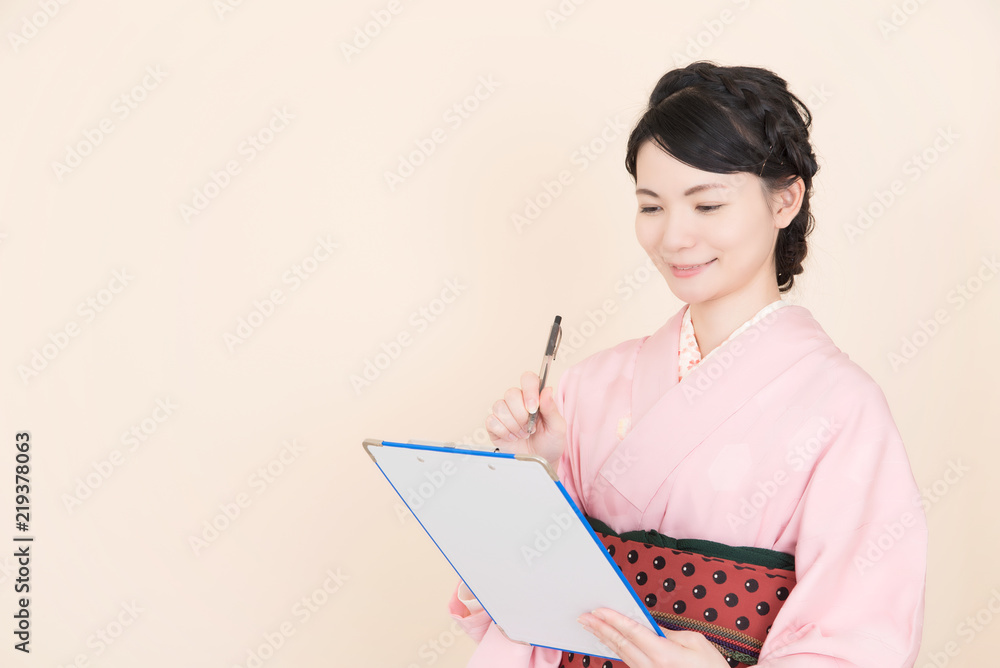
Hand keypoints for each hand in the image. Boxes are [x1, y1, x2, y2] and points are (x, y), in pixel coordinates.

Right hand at [486, 370, 566, 467]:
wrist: (540, 463)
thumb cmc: (550, 443)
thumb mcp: (557, 427)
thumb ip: (551, 408)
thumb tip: (547, 390)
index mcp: (535, 397)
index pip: (528, 379)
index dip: (529, 390)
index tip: (533, 408)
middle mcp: (518, 402)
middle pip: (511, 393)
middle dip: (521, 414)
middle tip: (530, 427)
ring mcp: (505, 413)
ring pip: (500, 407)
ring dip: (513, 425)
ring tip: (523, 434)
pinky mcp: (494, 425)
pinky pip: (491, 421)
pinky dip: (503, 432)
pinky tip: (512, 437)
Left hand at [577, 608, 729, 667]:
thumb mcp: (697, 643)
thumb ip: (671, 633)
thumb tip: (653, 627)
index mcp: (664, 654)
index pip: (631, 631)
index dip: (613, 619)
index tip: (598, 610)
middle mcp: (652, 667)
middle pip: (620, 644)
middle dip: (600, 629)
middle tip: (584, 617)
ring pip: (622, 655)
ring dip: (605, 640)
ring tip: (592, 628)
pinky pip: (629, 663)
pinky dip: (617, 652)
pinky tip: (610, 644)